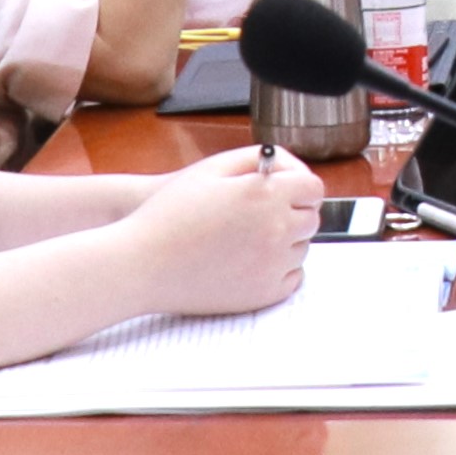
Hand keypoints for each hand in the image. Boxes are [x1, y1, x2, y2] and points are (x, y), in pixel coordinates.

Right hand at [125, 144, 317, 317]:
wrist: (142, 263)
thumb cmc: (170, 214)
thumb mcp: (211, 170)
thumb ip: (257, 160)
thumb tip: (288, 167)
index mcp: (266, 196)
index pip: (313, 188)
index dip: (299, 186)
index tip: (286, 190)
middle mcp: (277, 230)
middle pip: (311, 219)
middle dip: (293, 212)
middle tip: (263, 213)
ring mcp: (273, 265)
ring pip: (302, 248)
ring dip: (286, 240)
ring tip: (249, 238)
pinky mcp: (264, 294)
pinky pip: (292, 277)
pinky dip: (280, 269)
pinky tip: (252, 260)